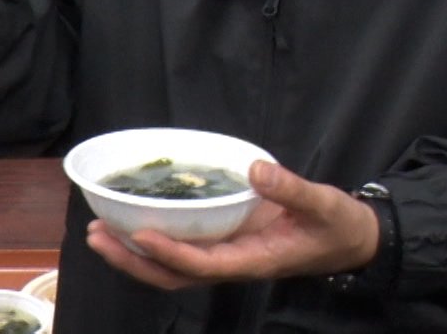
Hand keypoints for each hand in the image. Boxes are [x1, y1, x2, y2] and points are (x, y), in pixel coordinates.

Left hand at [85, 161, 379, 288]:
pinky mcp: (226, 243)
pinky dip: (153, 242)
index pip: (204, 264)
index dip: (170, 252)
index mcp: (256, 260)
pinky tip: (128, 221)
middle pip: (174, 275)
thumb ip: (291, 189)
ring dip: (134, 255)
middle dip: (133, 261)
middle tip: (95, 235)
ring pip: (172, 268)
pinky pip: (183, 250)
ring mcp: (227, 255)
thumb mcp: (324, 204)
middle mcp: (234, 263)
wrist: (352, 240)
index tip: (140, 234)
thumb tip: (256, 171)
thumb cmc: (338, 225)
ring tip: (98, 231)